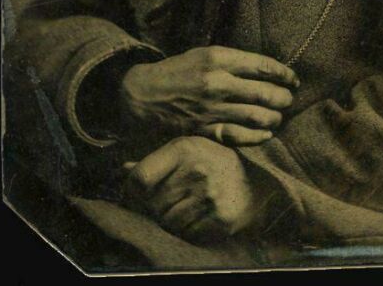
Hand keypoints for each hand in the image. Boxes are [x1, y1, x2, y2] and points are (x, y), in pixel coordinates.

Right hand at [121, 46, 298, 146]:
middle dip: (283, 97)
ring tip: (279, 117)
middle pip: (264, 92)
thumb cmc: (176, 72)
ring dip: (274, 117)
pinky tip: (265, 133)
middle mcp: (217, 82)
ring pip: (256, 116)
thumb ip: (232, 61)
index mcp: (218, 58)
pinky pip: (239, 136)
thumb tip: (265, 70)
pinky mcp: (204, 130)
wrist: (141, 95)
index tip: (293, 79)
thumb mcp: (203, 54)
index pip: (262, 66)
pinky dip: (257, 136)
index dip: (284, 74)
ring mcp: (211, 109)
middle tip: (289, 99)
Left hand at [124, 136, 259, 239]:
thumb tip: (123, 170)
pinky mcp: (220, 218)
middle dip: (154, 208)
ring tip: (187, 207)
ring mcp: (209, 195)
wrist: (259, 176)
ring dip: (171, 220)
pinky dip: (189, 229)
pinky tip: (200, 216)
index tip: (134, 196)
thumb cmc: (215, 161)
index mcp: (184, 149)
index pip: (140, 178)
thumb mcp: (188, 150)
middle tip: (168, 202)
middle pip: (151, 204)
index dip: (131, 192)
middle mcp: (196, 170)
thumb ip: (156, 161)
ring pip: (167, 222)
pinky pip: (187, 233)